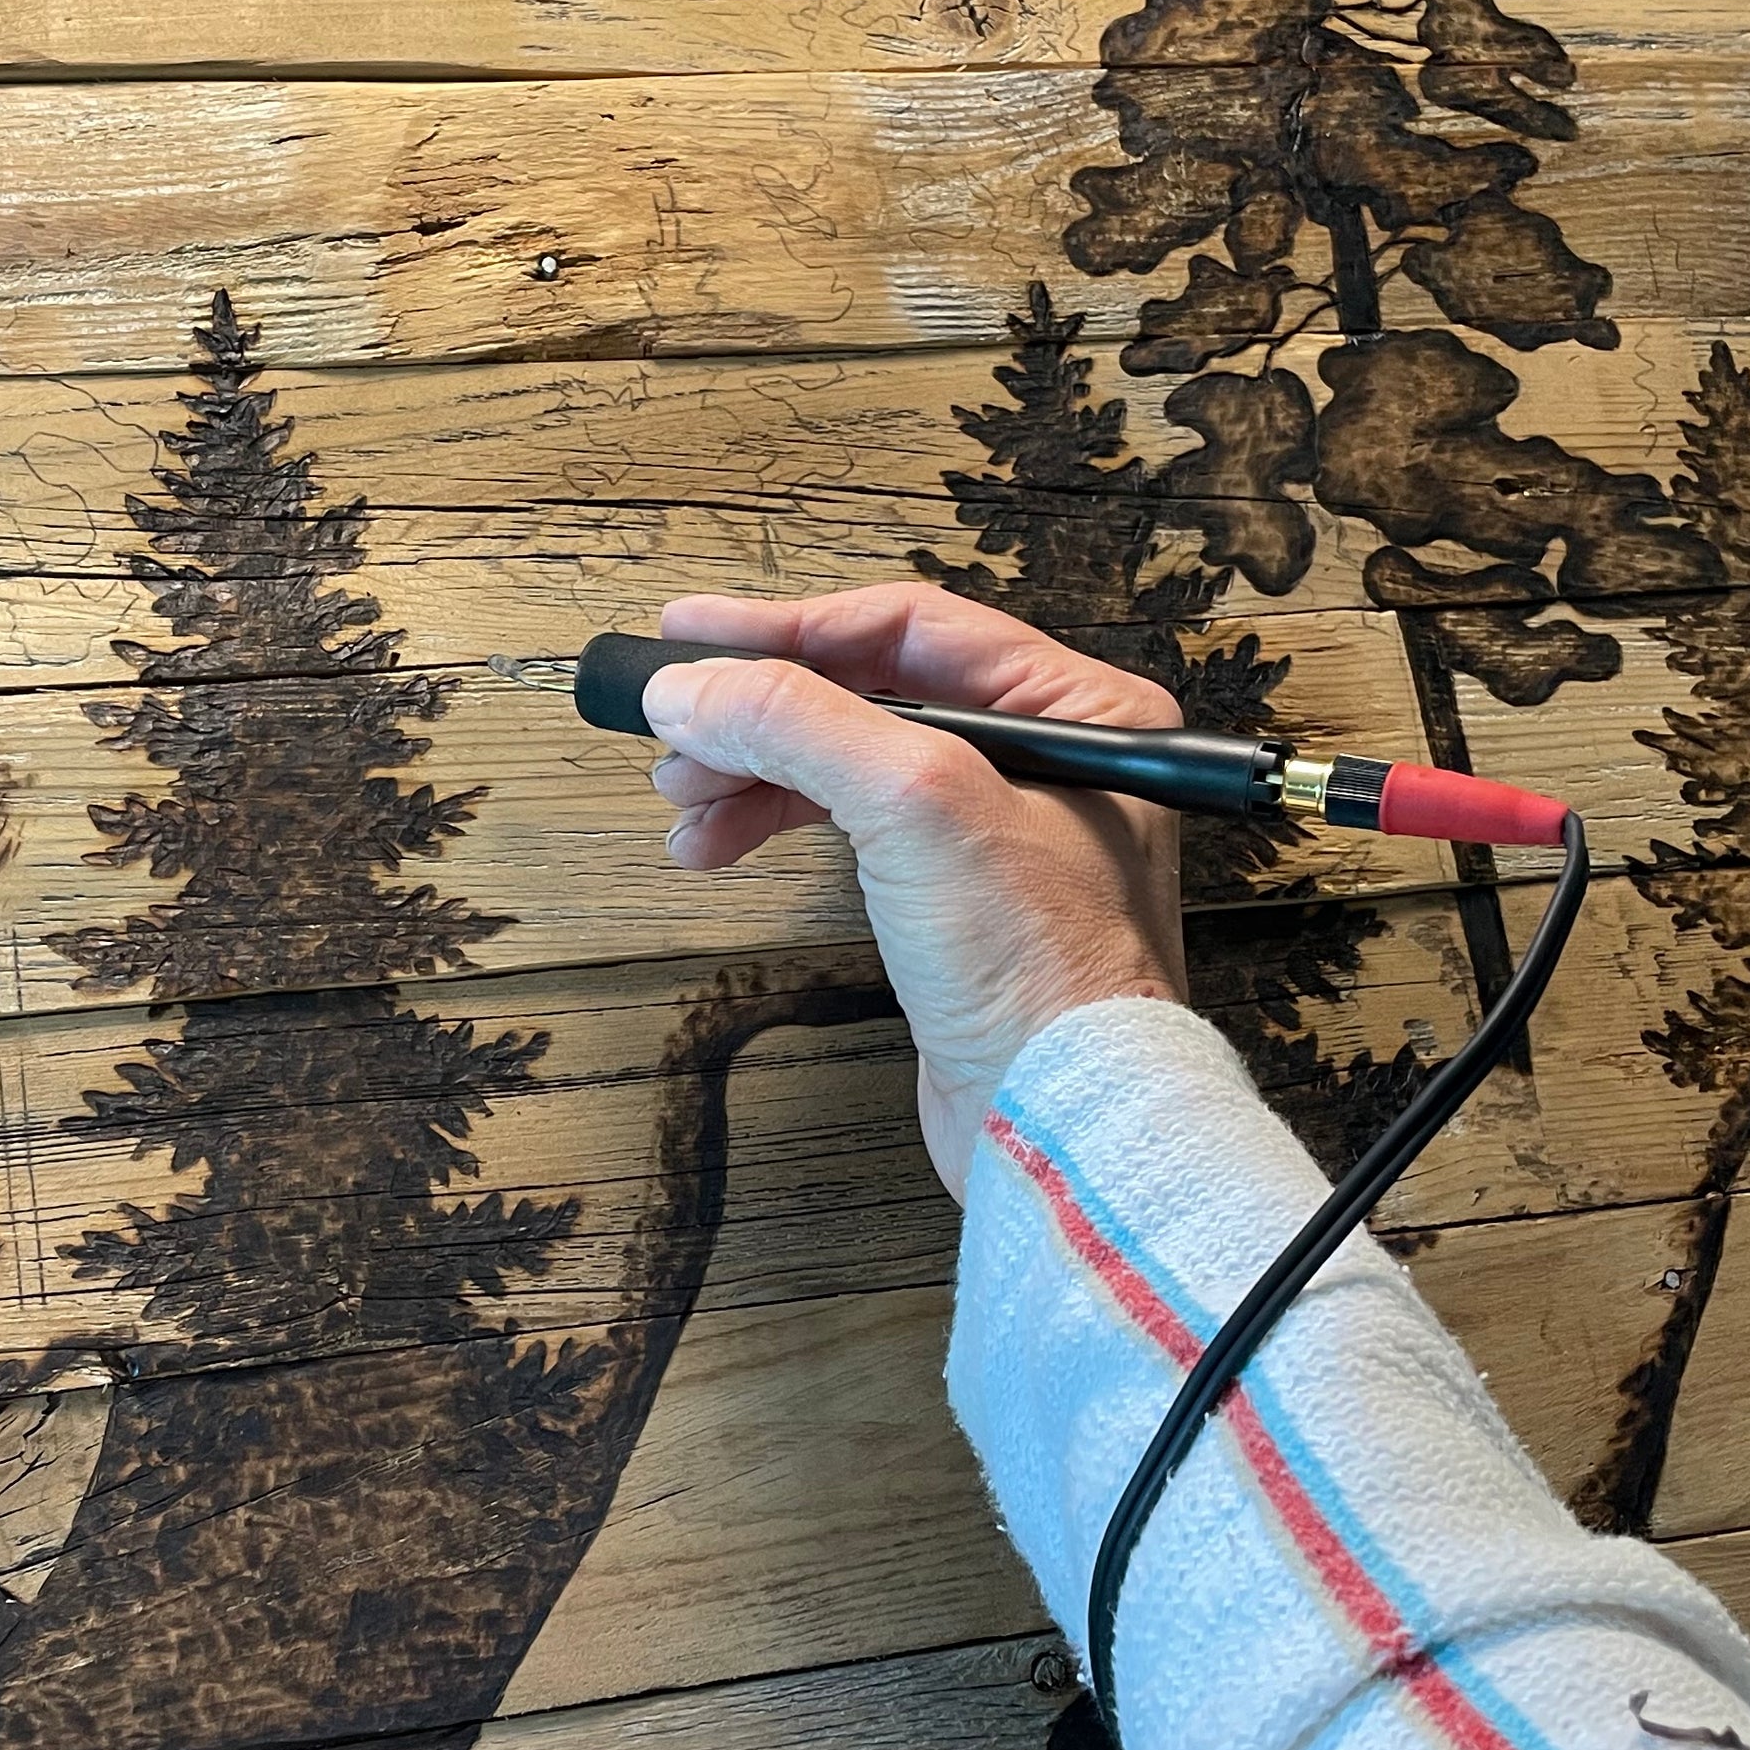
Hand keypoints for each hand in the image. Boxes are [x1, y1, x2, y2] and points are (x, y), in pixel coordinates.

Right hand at [641, 582, 1188, 1198]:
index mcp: (1077, 709)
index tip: (691, 636)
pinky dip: (776, 828)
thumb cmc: (1042, 972)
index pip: (910, 626)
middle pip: (869, 693)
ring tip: (683, 801)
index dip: (788, 627)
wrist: (1057, 1122)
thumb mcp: (916, 805)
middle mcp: (1047, 760)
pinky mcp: (956, 904)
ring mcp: (998, 835)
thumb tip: (692, 685)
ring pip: (846, 764)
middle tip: (671, 722)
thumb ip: (799, 722)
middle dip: (760, 710)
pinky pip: (850, 830)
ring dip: (753, 773)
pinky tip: (717, 846)